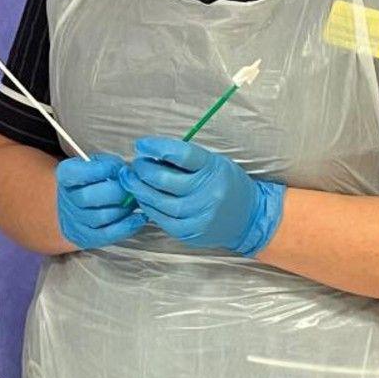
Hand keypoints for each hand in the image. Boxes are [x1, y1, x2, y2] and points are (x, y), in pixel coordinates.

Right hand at [55, 153, 145, 249]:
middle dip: (117, 192)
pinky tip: (138, 218)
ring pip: (101, 216)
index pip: (80, 173)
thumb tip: (127, 175)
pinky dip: (126, 226)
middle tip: (132, 188)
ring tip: (134, 201)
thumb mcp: (97, 163)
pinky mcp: (85, 237)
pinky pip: (107, 234)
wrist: (78, 204)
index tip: (121, 169)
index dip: (105, 169)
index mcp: (66, 175)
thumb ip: (110, 164)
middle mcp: (66, 199)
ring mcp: (74, 220)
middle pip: (89, 197)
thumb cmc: (93, 180)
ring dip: (124, 209)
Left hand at [120, 137, 284, 255]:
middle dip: (143, 170)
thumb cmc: (226, 184)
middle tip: (135, 164)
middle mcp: (208, 193)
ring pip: (159, 202)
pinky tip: (142, 198)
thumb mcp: (213, 163)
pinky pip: (162, 219)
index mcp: (214, 169)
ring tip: (130, 179)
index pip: (181, 154)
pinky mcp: (191, 232)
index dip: (156, 147)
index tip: (141, 144)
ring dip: (139, 189)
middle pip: (165, 180)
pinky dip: (148, 207)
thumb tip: (151, 154)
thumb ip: (186, 159)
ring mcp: (199, 215)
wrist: (248, 217)